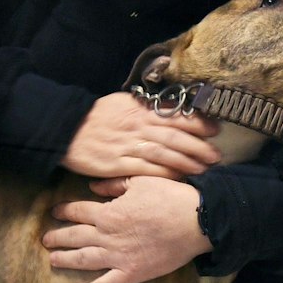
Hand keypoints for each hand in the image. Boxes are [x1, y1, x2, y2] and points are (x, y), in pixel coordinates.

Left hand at [43, 176, 213, 282]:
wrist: (196, 220)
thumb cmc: (170, 197)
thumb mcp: (140, 182)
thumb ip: (114, 186)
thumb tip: (93, 188)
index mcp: (109, 212)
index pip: (78, 211)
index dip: (64, 211)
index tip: (55, 212)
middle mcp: (107, 236)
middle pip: (75, 236)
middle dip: (58, 237)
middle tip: (45, 240)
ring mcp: (118, 257)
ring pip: (84, 260)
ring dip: (65, 260)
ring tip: (52, 260)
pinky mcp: (131, 274)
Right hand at [62, 92, 221, 179]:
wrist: (65, 129)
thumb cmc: (95, 116)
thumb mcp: (122, 104)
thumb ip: (146, 109)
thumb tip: (171, 110)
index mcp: (140, 110)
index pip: (176, 114)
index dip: (198, 122)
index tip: (215, 129)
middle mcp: (138, 126)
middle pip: (175, 136)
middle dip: (199, 146)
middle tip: (216, 155)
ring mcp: (128, 145)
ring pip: (165, 153)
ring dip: (187, 162)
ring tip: (204, 169)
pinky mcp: (117, 164)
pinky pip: (147, 170)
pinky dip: (165, 173)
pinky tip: (179, 178)